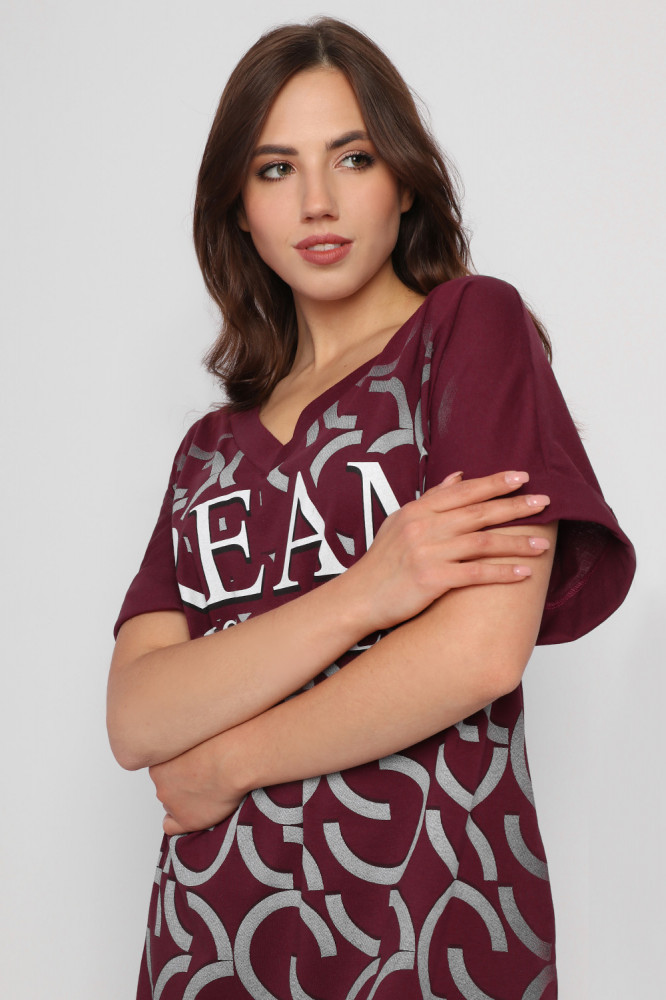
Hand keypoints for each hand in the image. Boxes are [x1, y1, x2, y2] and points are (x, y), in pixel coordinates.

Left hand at [149, 732, 245, 834]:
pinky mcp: (186, 819)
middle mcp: (160, 782)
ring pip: (171, 803)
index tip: (193, 764)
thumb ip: (187, 739)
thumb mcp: (197, 730)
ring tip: (207, 790)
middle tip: (202, 776)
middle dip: (181, 783)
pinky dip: (179, 822)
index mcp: (159, 760)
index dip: (179, 767)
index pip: (161, 768)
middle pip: (166, 785)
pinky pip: (171, 826)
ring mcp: (172, 802)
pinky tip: (193, 813)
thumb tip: (188, 734)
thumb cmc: (223, 740)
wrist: (233, 760)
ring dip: (184, 800)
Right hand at [344, 470, 550, 631]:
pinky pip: (475, 574)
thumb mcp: (400, 522)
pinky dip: (502, 572)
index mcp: (418, 511)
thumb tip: (457, 476)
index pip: (463, 491)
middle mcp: (424, 527)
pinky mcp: (431, 580)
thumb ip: (431, 499)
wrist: (359, 597)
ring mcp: (427, 553)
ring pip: (482, 542)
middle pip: (478, 513)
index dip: (494, 483)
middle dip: (515, 507)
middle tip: (545, 502)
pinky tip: (523, 573)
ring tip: (543, 544)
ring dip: (516, 542)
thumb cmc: (382, 562)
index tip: (522, 477)